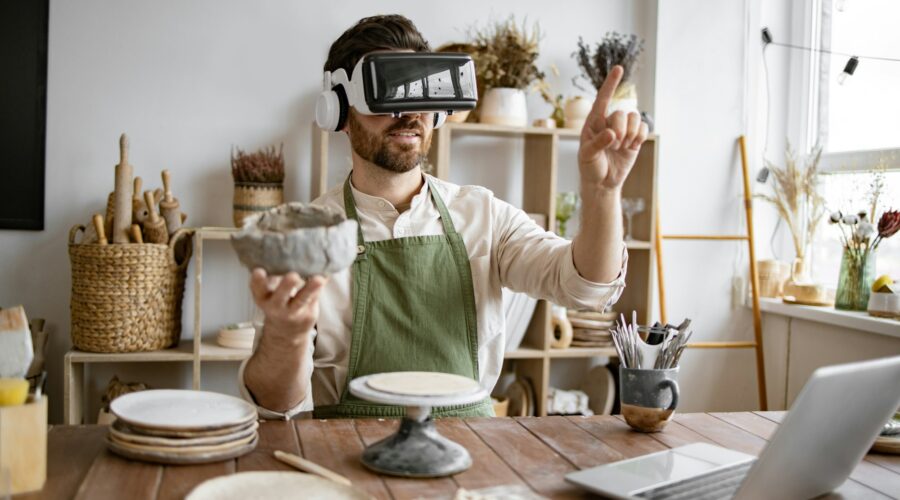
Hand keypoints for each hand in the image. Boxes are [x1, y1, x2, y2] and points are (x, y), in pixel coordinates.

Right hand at [249, 268, 326, 342]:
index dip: (257, 281)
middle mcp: (276, 306)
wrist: (287, 331)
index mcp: (263, 297)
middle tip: (293, 276)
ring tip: (319, 279)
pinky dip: (321, 284)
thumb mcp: (270, 292)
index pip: (257, 289)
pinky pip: (316, 297)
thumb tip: (287, 249)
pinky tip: (326, 274)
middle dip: (286, 286)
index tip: (258, 271)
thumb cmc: (279, 302)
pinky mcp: (309, 314)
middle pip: (280, 297)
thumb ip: (275, 276)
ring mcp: (293, 312)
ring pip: (302, 299)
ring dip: (310, 289)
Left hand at [577, 65, 648, 192]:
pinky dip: (640, 136)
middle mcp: (609, 122)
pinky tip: (632, 146)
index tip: (619, 68)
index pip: (602, 99)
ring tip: (621, 147)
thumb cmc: (590, 167)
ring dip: (630, 134)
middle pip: (621, 114)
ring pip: (634, 118)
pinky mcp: (634, 138)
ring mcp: (623, 129)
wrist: (602, 182)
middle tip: (614, 145)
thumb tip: (612, 133)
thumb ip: (598, 143)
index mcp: (593, 122)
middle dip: (620, 130)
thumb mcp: (588, 156)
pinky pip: (643, 127)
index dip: (610, 84)